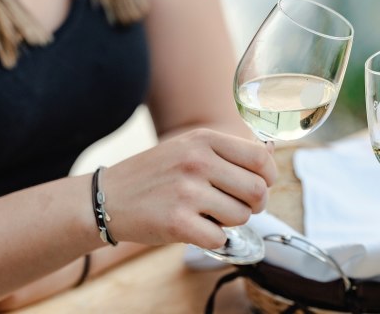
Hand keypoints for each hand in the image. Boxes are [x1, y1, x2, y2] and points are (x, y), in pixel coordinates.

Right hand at [102, 129, 276, 249]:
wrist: (107, 197)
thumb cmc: (158, 173)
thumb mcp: (190, 147)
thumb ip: (230, 151)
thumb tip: (272, 151)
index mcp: (204, 140)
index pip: (261, 158)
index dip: (269, 176)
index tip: (262, 185)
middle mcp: (197, 162)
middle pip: (257, 191)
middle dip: (255, 204)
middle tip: (240, 206)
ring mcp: (186, 192)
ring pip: (241, 216)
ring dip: (231, 222)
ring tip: (209, 214)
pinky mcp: (177, 222)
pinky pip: (220, 238)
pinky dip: (213, 238)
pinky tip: (195, 228)